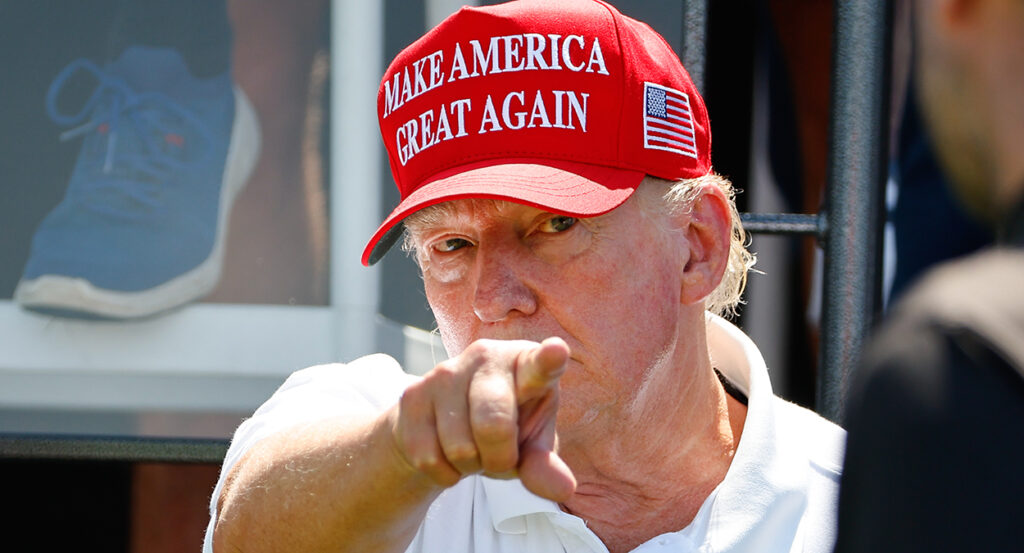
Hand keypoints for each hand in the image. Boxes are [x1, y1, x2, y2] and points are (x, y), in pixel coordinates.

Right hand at [390, 337, 575, 501]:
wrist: (444, 425)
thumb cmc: (505, 428)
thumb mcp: (532, 446)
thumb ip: (545, 465)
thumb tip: (564, 490)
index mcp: (527, 364)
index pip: (540, 365)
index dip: (549, 360)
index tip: (557, 352)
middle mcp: (486, 356)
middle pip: (494, 425)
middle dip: (499, 460)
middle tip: (501, 457)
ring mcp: (445, 372)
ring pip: (460, 448)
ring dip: (470, 466)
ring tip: (473, 448)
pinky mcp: (412, 395)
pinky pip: (429, 457)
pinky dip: (444, 472)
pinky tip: (448, 452)